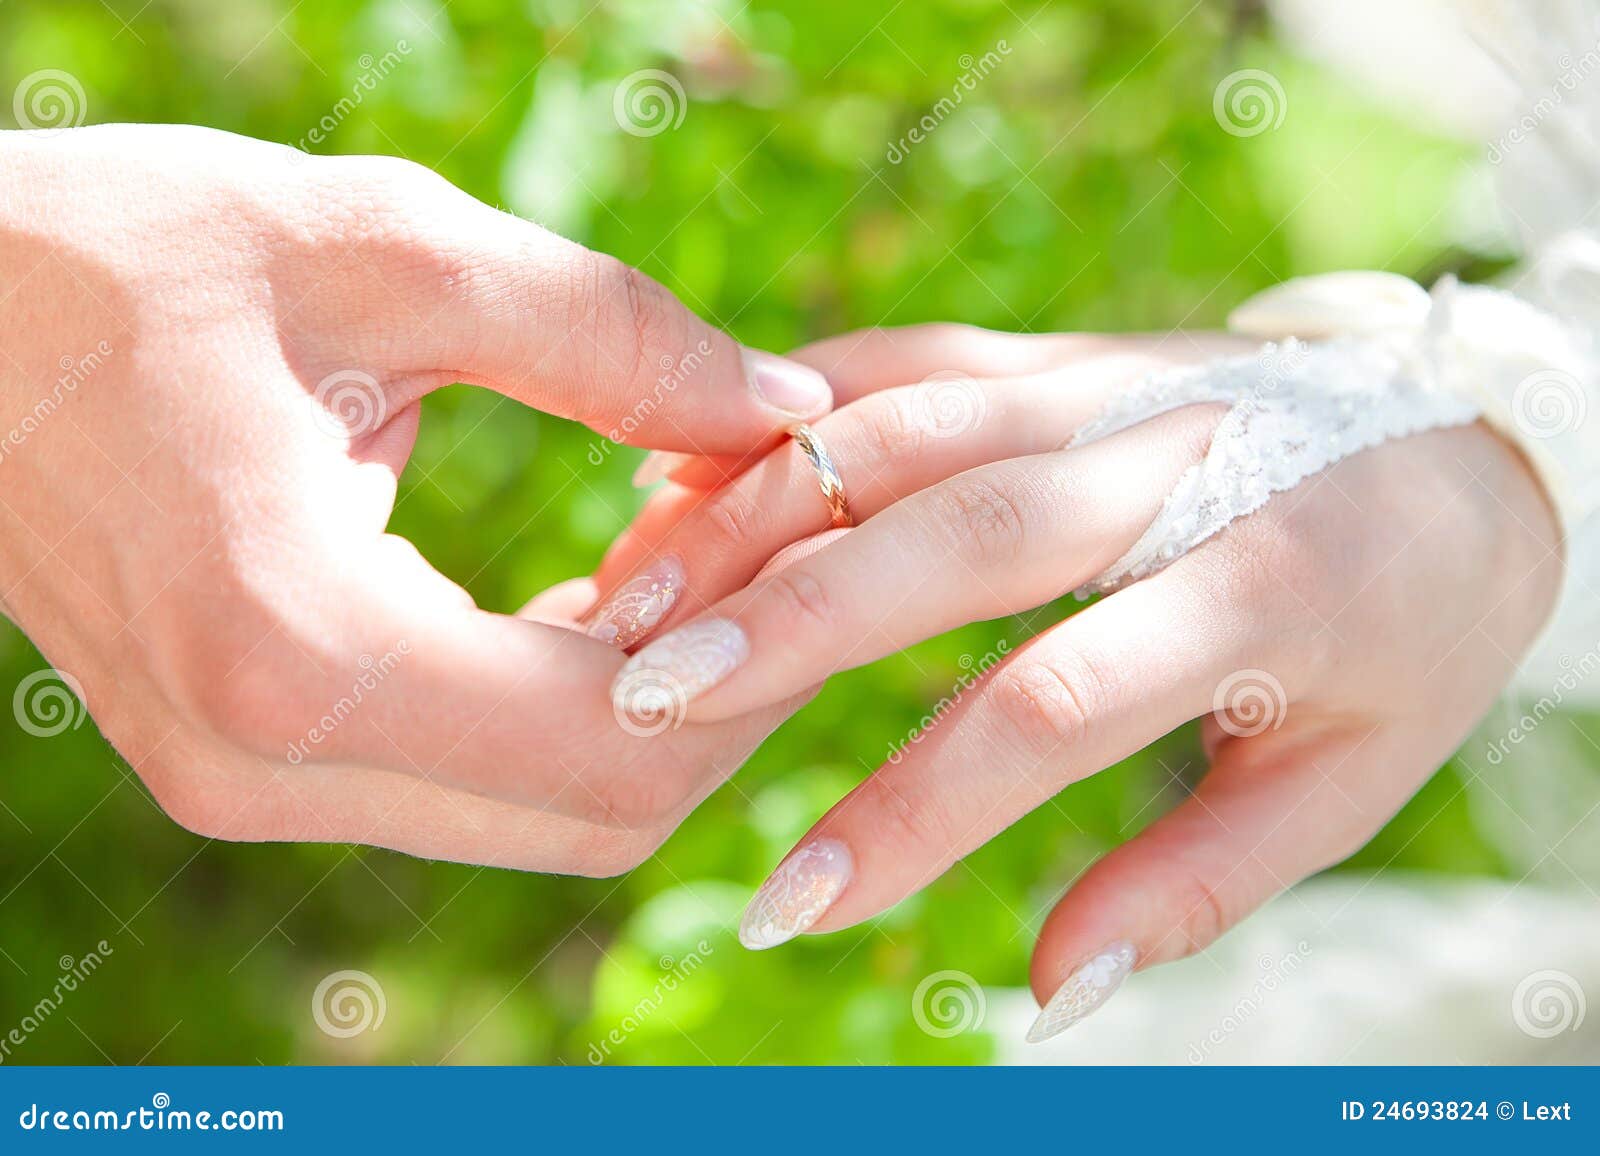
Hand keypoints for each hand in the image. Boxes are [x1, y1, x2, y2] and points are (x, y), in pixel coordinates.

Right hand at [0, 124, 833, 870]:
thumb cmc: (121, 258)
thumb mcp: (383, 249)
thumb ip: (612, 336)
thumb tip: (791, 409)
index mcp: (299, 643)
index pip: (620, 742)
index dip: (757, 656)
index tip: (808, 533)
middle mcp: (269, 760)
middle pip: (600, 813)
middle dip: (725, 694)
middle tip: (773, 547)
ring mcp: (246, 784)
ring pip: (540, 817)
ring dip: (651, 708)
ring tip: (691, 556)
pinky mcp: (242, 764)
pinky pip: (468, 784)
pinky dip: (564, 711)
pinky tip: (597, 598)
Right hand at [592, 323, 1562, 1034]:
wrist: (1469, 434)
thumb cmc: (1412, 630)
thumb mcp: (1357, 777)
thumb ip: (1202, 883)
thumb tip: (1052, 995)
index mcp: (1264, 588)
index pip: (1053, 703)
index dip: (913, 811)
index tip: (790, 906)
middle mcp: (1173, 462)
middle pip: (953, 530)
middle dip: (785, 615)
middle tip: (642, 697)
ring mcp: (1108, 387)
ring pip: (905, 425)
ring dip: (754, 506)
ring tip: (626, 599)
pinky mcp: (1060, 353)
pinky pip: (904, 361)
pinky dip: (785, 418)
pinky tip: (677, 477)